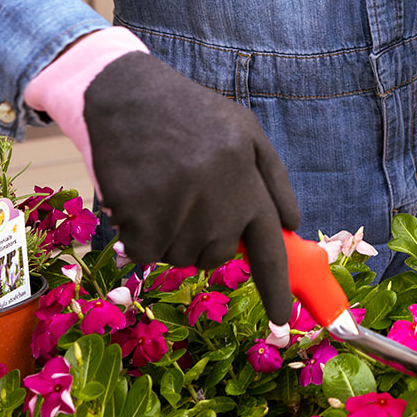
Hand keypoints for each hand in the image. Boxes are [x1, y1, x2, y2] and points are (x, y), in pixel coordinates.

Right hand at [83, 53, 299, 322]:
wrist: (124, 94)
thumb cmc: (188, 114)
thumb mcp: (244, 131)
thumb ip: (274, 178)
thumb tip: (292, 226)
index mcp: (248, 180)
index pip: (270, 249)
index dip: (276, 289)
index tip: (281, 322)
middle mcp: (219, 200)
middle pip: (216, 256)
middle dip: (202, 236)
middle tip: (186, 194)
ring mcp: (180, 211)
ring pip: (180, 257)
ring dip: (169, 233)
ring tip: (162, 187)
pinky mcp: (141, 217)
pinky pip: (146, 253)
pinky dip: (139, 234)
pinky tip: (138, 196)